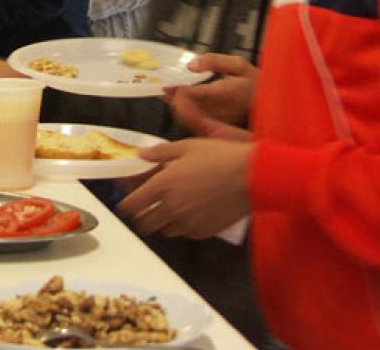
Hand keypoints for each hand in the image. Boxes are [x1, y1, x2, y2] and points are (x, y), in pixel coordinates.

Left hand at [117, 137, 253, 238]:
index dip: (125, 204)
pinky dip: (183, 226)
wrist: (254, 176)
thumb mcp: (187, 146)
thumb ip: (159, 152)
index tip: (126, 202)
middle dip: (141, 216)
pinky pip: (185, 233)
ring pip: (164, 230)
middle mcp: (171, 207)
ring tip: (171, 208)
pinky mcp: (204, 231)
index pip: (131, 204)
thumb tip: (140, 155)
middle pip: (144, 223)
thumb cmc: (220, 156)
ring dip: (162, 222)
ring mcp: (188, 222)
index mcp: (163, 185)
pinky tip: (191, 212)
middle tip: (147, 207)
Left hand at [162, 53, 257, 127]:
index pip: (195, 95)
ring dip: (175, 105)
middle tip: (160, 87)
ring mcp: (218, 122)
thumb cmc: (253, 81)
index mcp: (225, 93)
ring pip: (188, 117)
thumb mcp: (238, 64)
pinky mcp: (217, 129)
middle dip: (172, 98)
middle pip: (188, 108)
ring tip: (166, 93)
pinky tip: (177, 102)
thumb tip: (191, 65)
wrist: (268, 104)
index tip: (164, 84)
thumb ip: (214, 61)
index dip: (177, 90)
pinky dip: (184, 112)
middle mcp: (220, 111)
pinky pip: (195, 123)